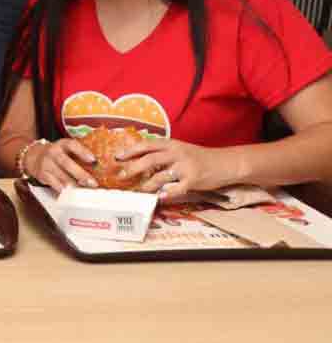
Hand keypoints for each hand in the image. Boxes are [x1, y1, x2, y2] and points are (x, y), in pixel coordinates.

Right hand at [23, 137, 100, 190]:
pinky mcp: (42, 174)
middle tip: (93, 183)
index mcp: (62, 144)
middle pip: (66, 163)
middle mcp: (53, 152)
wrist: (34, 156)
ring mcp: (46, 163)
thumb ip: (79, 155)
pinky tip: (70, 192)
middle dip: (80, 174)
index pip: (72, 145)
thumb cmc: (57, 154)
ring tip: (84, 190)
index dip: (82, 152)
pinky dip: (63, 189)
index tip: (93, 159)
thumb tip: (100, 166)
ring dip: (74, 184)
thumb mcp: (66, 149)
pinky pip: (54, 183)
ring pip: (61, 176)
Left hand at [119, 137, 234, 200]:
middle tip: (122, 175)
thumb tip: (140, 160)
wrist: (226, 163)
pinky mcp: (193, 180)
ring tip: (139, 191)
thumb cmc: (199, 157)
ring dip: (147, 185)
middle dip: (133, 168)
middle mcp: (177, 153)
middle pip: (149, 159)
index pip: (146, 145)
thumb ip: (163, 153)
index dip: (130, 150)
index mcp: (171, 144)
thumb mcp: (181, 149)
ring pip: (160, 176)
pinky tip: (159, 198)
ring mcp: (185, 167)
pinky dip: (165, 194)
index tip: (117, 157)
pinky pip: (175, 189)